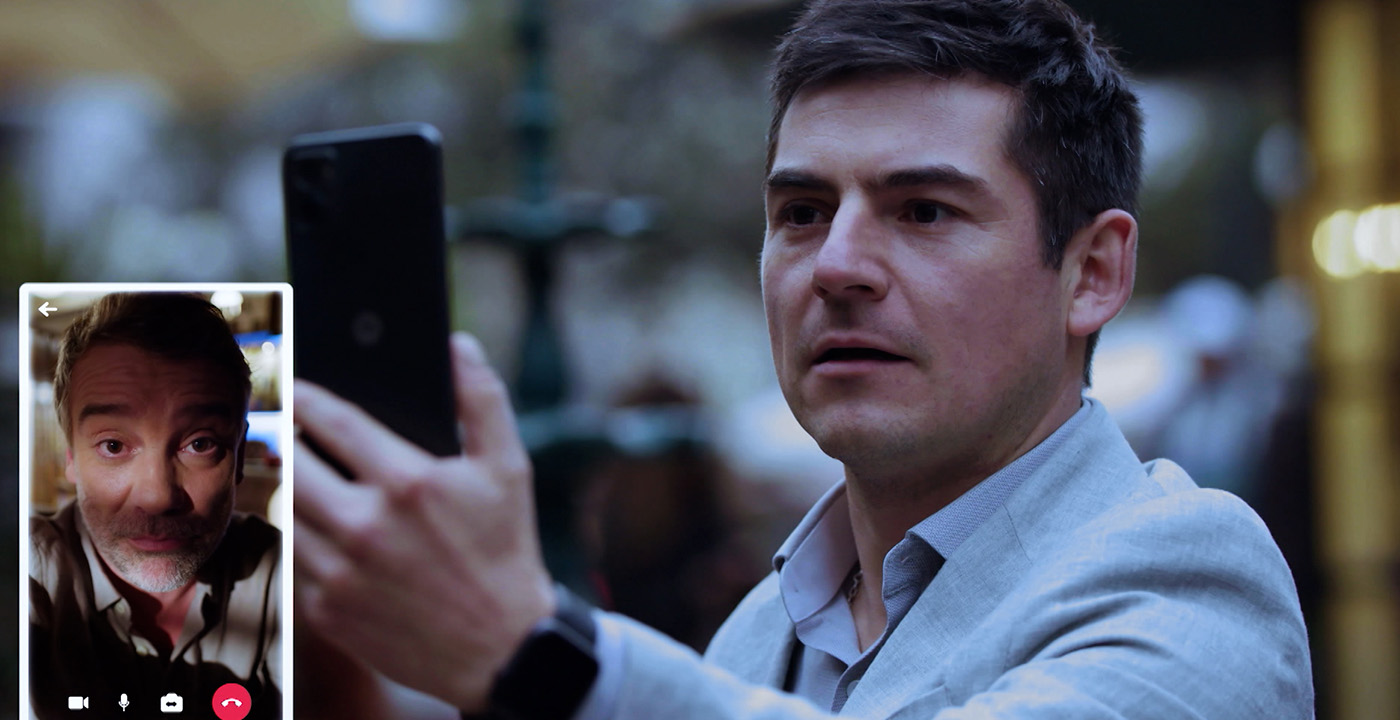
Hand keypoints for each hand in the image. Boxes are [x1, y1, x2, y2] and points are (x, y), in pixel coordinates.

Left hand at [293, 333, 554, 711]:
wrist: (502, 649)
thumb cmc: (506, 551)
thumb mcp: (510, 468)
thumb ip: (483, 399)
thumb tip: (457, 345)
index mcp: (408, 483)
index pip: (333, 421)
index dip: (307, 395)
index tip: (296, 383)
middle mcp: (365, 526)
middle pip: (293, 462)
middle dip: (284, 437)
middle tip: (285, 427)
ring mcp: (340, 573)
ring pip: (286, 512)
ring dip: (289, 489)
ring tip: (302, 476)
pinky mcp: (327, 611)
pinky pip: (295, 561)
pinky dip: (302, 540)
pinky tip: (321, 531)